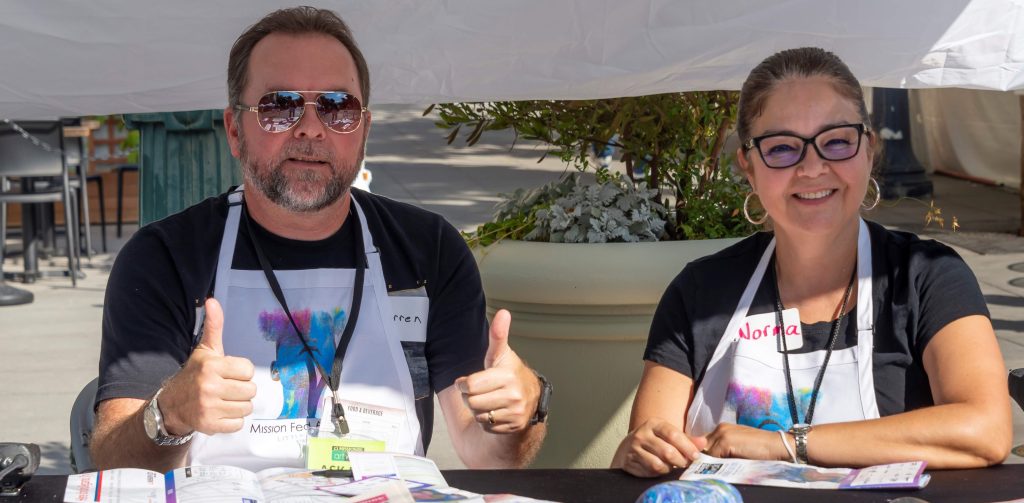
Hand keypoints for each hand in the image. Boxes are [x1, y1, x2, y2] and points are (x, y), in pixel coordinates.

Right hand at [158, 298, 256, 434]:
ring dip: (238, 406)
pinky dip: (232, 420)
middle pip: (250, 390)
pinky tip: (220, 413)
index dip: (241, 373)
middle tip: (226, 389)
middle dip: (241, 390)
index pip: (248, 370)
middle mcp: (209, 386)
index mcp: (211, 365)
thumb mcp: (204, 350)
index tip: (228, 374)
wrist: (171, 405)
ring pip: (246, 407)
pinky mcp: (210, 425)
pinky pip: (238, 424)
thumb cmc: (194, 375)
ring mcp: (208, 407)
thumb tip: (212, 301)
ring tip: (223, 401)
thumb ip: (213, 326)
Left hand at [455, 309, 539, 433]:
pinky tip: (495, 411)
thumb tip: (503, 313)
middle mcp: (514, 395)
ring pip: (478, 416)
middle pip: (472, 402)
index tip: (468, 381)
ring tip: (489, 400)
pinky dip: (486, 421)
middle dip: (471, 397)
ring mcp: (515, 412)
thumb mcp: (501, 354)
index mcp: (507, 376)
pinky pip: (486, 426)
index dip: (464, 384)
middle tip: (481, 391)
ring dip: (478, 410)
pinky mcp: (514, 426)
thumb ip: (498, 335)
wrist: (531, 396)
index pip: (470, 385)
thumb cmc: (509, 373)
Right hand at [612, 418, 706, 476]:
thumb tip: (703, 443)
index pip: (673, 434)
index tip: (696, 456)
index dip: (687, 447)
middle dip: (680, 461)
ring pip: (659, 464)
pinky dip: (659, 473)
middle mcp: (642, 434)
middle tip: (685, 464)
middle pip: (667, 452)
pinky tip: (661, 469)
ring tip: (672, 466)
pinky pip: (650, 472)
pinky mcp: (630, 462)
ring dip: (670, 468)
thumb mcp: (669, 435)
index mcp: (654, 424)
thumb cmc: (655, 441)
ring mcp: (634, 448)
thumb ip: (687, 439)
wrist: (629, 448)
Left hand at [701, 423, 790, 460]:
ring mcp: (722, 433)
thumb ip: (723, 450)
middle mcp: (720, 428)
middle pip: (703, 447)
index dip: (706, 454)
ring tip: (724, 466)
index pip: (704, 442)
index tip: (709, 463)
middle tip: (716, 465)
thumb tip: (707, 460)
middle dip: (707, 457)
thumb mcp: (738, 447)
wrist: (776, 445)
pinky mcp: (726, 441)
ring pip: (708, 453)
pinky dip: (718, 464)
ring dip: (713, 462)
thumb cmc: (760, 449)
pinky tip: (728, 465)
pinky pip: (714, 457)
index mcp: (723, 428)